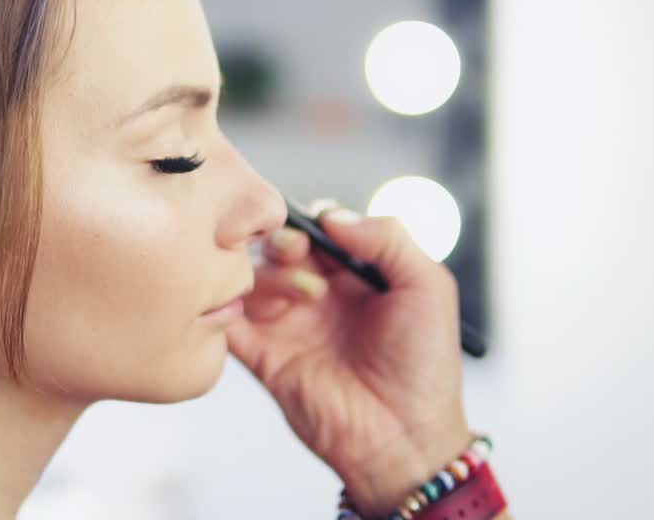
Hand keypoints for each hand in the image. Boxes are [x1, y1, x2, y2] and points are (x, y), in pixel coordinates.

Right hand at [227, 203, 470, 516]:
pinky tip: (245, 301)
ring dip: (271, 274)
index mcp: (357, 278)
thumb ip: (388, 238)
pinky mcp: (264, 357)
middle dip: (285, 241)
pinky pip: (229, 322)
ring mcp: (289, 326)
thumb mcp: (427, 287)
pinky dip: (226, 305)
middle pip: (279, 247)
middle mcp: (318, 298)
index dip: (314, 222)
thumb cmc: (425, 367)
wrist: (405, 439)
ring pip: (253, 278)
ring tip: (305, 295)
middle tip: (298, 253)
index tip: (318, 227)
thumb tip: (331, 215)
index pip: (320, 231)